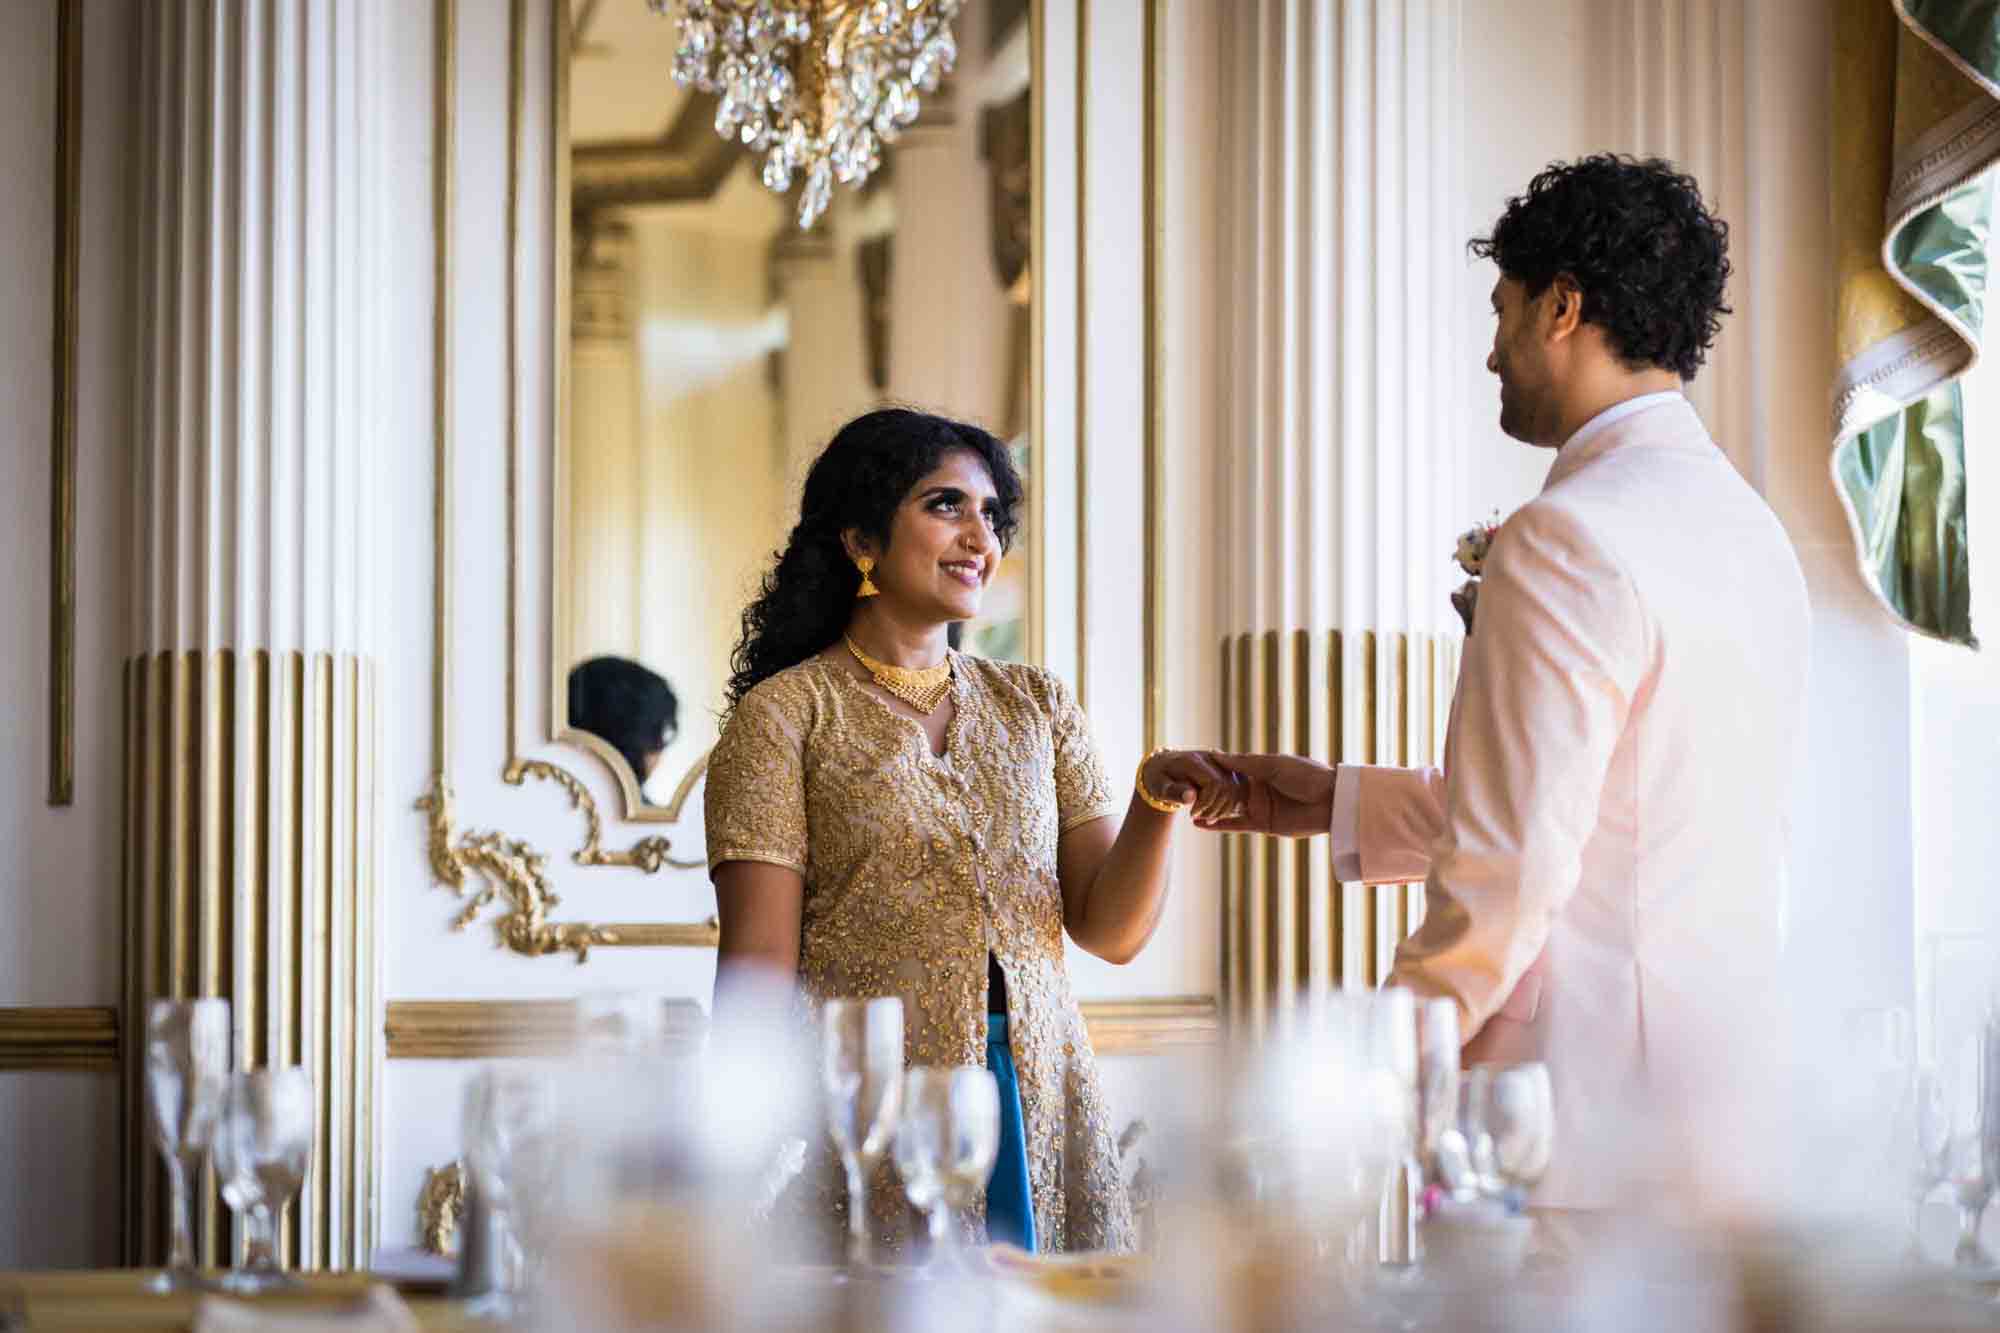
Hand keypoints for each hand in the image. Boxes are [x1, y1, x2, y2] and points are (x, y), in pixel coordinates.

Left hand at [1141, 750, 1247, 822]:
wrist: (1162, 768)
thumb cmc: (1158, 779)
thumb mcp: (1158, 787)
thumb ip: (1173, 792)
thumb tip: (1191, 797)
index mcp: (1193, 760)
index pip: (1214, 783)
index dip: (1207, 802)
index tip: (1192, 815)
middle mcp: (1210, 757)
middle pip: (1228, 786)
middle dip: (1216, 808)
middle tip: (1200, 818)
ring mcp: (1220, 762)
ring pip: (1236, 788)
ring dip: (1225, 808)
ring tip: (1207, 818)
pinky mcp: (1225, 769)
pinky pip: (1237, 788)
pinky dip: (1229, 804)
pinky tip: (1214, 813)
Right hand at [1192, 752, 1334, 836]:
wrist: (1332, 802)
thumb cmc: (1307, 776)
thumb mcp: (1274, 765)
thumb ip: (1244, 763)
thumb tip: (1216, 755)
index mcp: (1260, 769)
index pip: (1229, 769)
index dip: (1211, 770)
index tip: (1190, 768)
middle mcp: (1256, 788)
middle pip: (1225, 790)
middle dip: (1205, 792)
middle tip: (1182, 792)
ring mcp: (1258, 806)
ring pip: (1227, 808)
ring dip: (1208, 810)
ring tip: (1185, 810)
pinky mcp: (1263, 824)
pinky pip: (1236, 825)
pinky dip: (1219, 825)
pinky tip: (1200, 824)